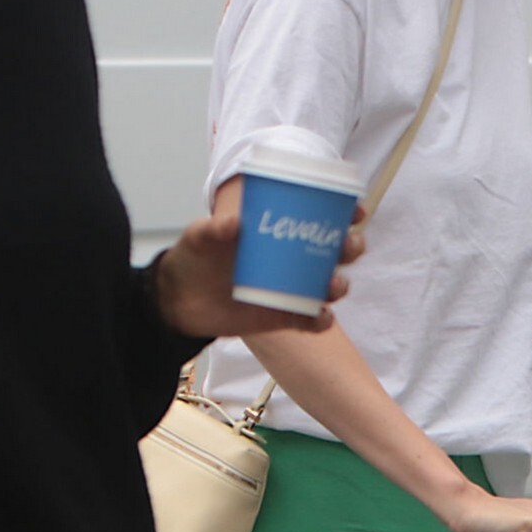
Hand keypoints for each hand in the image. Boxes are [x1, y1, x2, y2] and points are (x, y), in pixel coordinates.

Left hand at [152, 206, 364, 338]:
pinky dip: (321, 320)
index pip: (319, 217)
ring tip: (333, 285)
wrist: (176, 300)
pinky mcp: (282, 318)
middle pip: (335, 251)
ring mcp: (289, 289)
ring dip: (339, 284)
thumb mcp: (199, 237)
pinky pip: (311, 320)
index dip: (344, 213)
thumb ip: (212, 229)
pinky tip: (321, 316)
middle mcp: (290, 259)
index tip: (356, 210)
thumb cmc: (193, 258)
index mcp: (278, 231)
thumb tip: (233, 223)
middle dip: (351, 248)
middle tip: (348, 247)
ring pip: (329, 286)